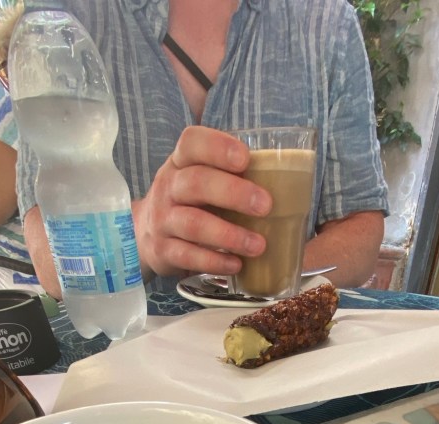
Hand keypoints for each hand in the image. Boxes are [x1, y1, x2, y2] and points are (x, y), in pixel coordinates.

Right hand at [132, 126, 271, 279]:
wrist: (146, 234)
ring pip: (193, 223)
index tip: (245, 159)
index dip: (218, 147)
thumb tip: (292, 183)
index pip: (192, 142)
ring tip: (258, 245)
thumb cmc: (190, 202)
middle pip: (196, 183)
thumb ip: (231, 176)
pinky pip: (188, 256)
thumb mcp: (201, 180)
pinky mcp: (162, 251)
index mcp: (181, 162)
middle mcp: (168, 187)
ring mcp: (162, 220)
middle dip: (233, 193)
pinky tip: (236, 265)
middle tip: (265, 205)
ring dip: (229, 235)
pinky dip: (214, 262)